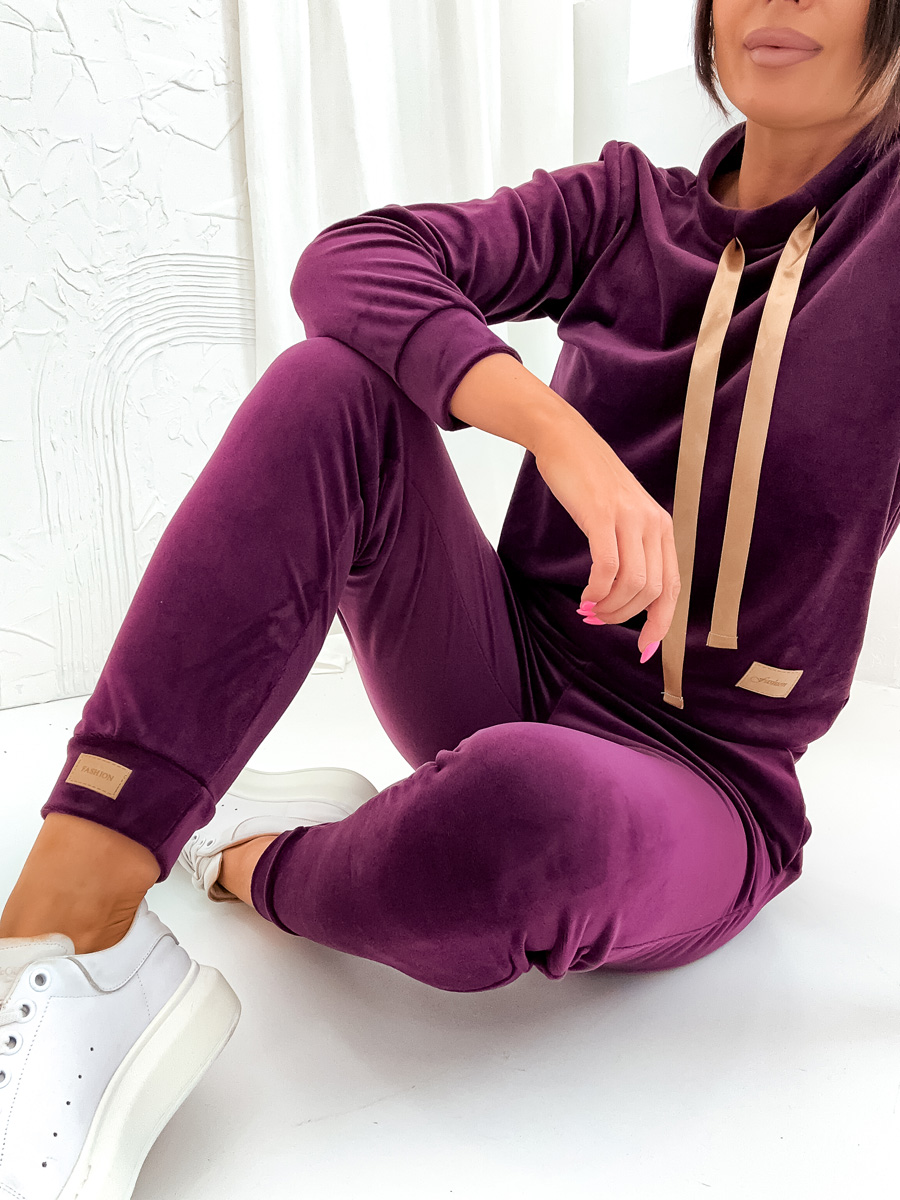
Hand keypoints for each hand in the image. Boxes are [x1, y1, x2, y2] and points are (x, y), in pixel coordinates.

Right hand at [532, 417, 680, 654]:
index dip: (661, 625)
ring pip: (632, 584)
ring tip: (587, 609)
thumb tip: (625, 593)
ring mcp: (630, 519)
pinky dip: (596, 590)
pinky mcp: (603, 515)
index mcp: (663, 528)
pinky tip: (584, 596)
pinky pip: (607, 567)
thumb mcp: (622, 515)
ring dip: (608, 607)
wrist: (566, 441)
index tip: (644, 649)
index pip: (672, 589)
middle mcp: (653, 524)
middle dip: (623, 617)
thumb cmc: (589, 483)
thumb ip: (631, 547)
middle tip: (595, 619)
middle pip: (651, 592)